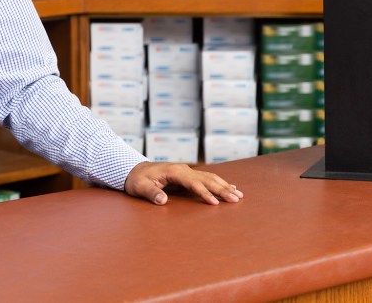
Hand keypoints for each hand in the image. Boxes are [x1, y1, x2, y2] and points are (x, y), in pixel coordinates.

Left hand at [124, 161, 243, 205]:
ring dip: (224, 186)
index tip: (215, 203)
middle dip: (222, 189)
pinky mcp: (187, 175)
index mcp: (174, 171)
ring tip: (239, 195)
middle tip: (237, 199)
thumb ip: (151, 193)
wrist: (132, 170)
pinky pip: (206, 179)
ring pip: (209, 177)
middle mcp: (183, 169)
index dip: (204, 193)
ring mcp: (186, 171)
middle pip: (206, 179)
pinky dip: (218, 183)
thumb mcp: (139, 187)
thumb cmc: (136, 180)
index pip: (193, 183)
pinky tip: (229, 187)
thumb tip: (162, 201)